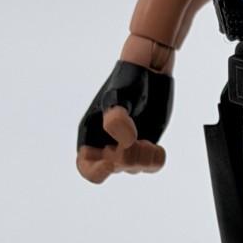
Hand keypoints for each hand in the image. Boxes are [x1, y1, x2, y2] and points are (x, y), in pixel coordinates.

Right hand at [76, 61, 172, 184]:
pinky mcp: (147, 145)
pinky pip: (151, 165)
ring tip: (147, 141)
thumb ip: (116, 120)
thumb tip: (126, 143)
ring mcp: (128, 146)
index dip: (96, 171)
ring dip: (143, 158)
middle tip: (139, 142)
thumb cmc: (127, 80)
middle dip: (128, 159)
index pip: (86, 166)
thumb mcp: (118, 96)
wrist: (150, 71)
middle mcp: (108, 143)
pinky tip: (157, 146)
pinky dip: (155, 160)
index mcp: (91, 134)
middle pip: (114, 169)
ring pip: (134, 167)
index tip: (110, 164)